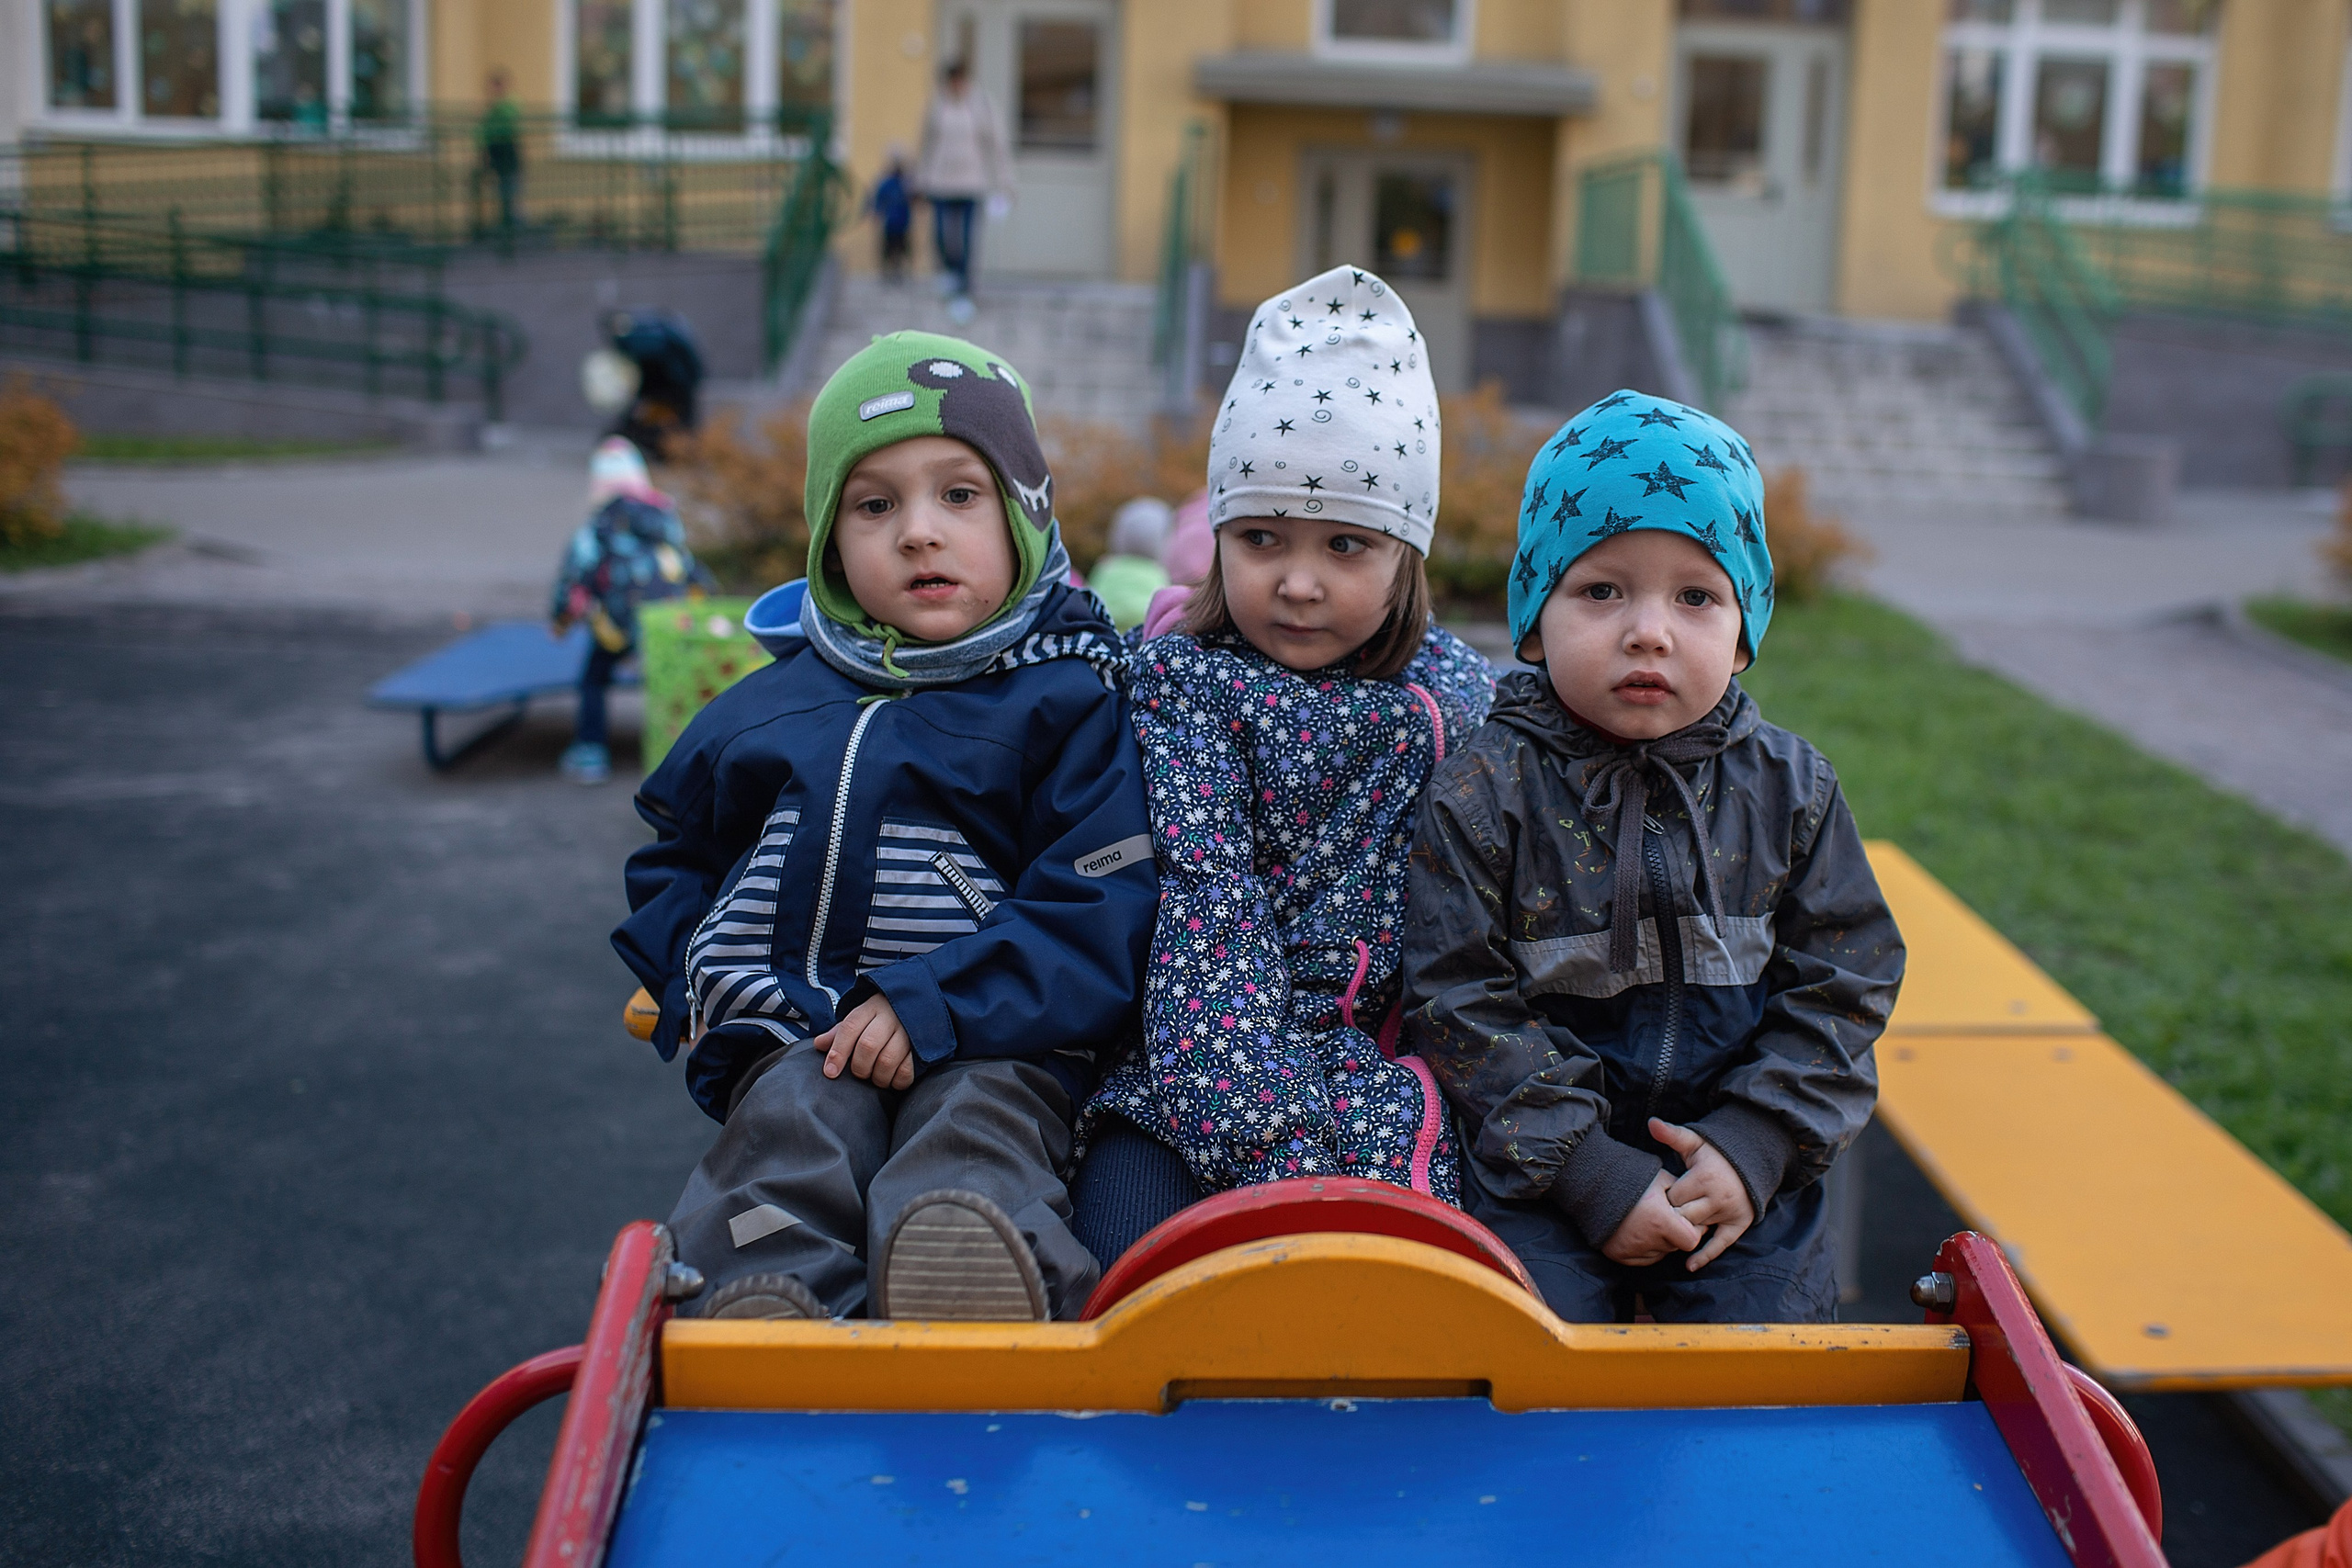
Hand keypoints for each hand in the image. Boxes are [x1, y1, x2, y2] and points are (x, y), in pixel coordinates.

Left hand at [813, 993, 913, 1089]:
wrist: (919, 1006)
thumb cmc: (883, 1017)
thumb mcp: (861, 1017)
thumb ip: (840, 1032)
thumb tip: (819, 1044)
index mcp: (871, 1008)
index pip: (850, 1028)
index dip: (838, 1051)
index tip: (830, 1072)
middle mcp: (890, 1017)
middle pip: (868, 1045)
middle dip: (859, 1066)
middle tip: (859, 1073)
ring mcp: (908, 1031)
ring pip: (888, 1060)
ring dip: (878, 1076)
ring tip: (875, 1078)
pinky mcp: (922, 1046)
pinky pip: (908, 1069)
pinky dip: (897, 1080)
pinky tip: (892, 1079)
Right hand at [1599, 1167, 1705, 1266]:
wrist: (1592, 1183)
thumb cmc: (1630, 1177)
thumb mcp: (1661, 1179)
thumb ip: (1682, 1195)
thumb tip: (1696, 1206)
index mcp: (1660, 1221)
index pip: (1691, 1240)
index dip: (1692, 1230)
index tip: (1683, 1218)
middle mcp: (1646, 1239)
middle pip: (1674, 1246)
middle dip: (1675, 1234)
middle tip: (1665, 1216)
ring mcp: (1631, 1250)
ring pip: (1660, 1253)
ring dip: (1660, 1242)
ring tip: (1648, 1221)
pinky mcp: (1619, 1255)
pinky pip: (1643, 1259)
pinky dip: (1645, 1248)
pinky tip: (1637, 1230)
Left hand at [1651, 1118, 1756, 1270]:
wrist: (1752, 1160)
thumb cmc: (1716, 1152)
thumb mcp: (1695, 1141)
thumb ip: (1672, 1134)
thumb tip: (1651, 1123)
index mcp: (1704, 1177)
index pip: (1673, 1197)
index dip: (1662, 1198)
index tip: (1657, 1197)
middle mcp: (1718, 1197)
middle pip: (1682, 1216)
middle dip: (1671, 1216)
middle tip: (1660, 1216)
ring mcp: (1730, 1212)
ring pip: (1697, 1229)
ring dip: (1684, 1230)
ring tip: (1669, 1230)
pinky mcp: (1739, 1223)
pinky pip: (1721, 1244)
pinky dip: (1705, 1255)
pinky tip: (1689, 1265)